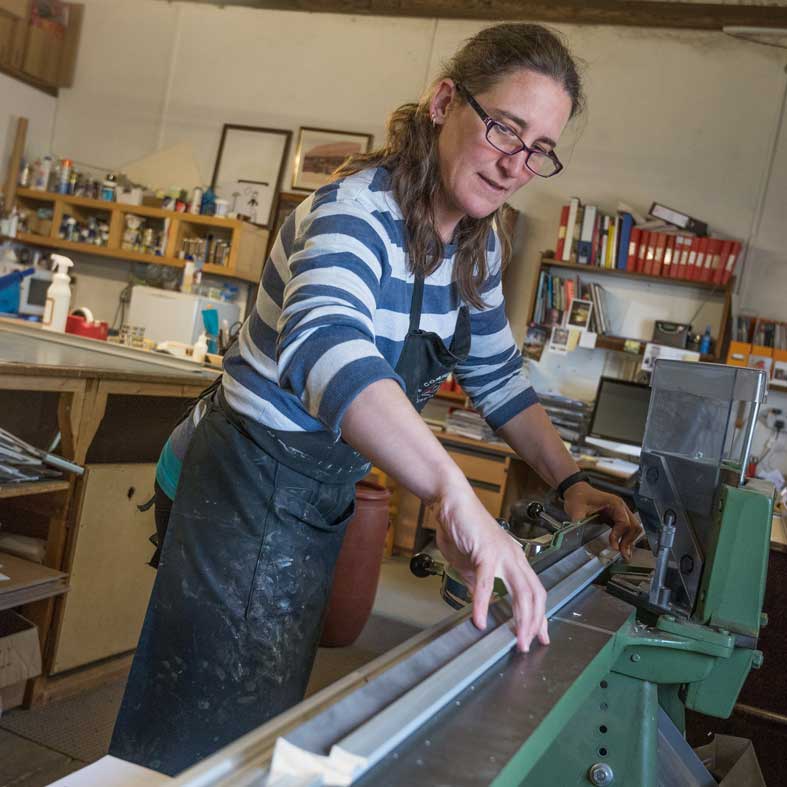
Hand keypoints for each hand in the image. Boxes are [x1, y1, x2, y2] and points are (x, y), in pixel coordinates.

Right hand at [433, 477, 548, 652]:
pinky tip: (479, 619)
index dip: (540, 616)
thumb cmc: (460, 527)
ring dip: (522, 619)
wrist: (452, 501)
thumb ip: (477, 581)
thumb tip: (479, 599)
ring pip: (522, 591)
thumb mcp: (470, 563)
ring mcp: (502, 554)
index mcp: (514, 559)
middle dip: (536, 623)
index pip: (535, 591)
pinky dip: (482, 603)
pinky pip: (486, 583)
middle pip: (535, 595)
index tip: (541, 636)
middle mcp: (514, 557)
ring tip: (517, 639)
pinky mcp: (485, 552)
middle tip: (529, 645)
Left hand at [562, 481, 641, 559]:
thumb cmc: (577, 497)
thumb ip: (579, 522)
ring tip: (624, 553)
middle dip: (628, 541)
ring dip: (630, 540)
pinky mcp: (617, 516)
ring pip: (633, 527)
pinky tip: (623, 547)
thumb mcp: (575, 510)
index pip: (623, 522)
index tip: (613, 546)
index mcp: (614, 503)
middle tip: (623, 554)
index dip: (619, 536)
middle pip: (633, 526)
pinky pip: (627, 528)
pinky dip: (626, 537)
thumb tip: (577, 536)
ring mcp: (621, 511)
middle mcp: (620, 507)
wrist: (576, 491)